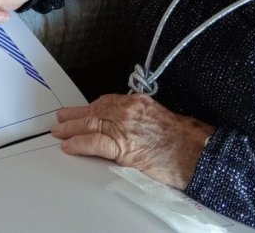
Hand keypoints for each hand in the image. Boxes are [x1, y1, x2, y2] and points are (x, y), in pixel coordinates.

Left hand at [50, 93, 214, 189]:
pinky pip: (94, 143)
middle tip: (61, 118)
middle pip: (94, 110)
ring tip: (59, 132)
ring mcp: (124, 127)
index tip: (81, 111)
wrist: (195, 152)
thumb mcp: (161, 118)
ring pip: (90, 124)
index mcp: (137, 103)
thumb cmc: (185, 140)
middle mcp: (127, 111)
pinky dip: (79, 143)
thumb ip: (141, 119)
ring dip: (71, 129)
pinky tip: (69, 146)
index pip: (106, 102)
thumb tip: (131, 126)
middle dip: (75, 116)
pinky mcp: (122, 147)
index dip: (90, 108)